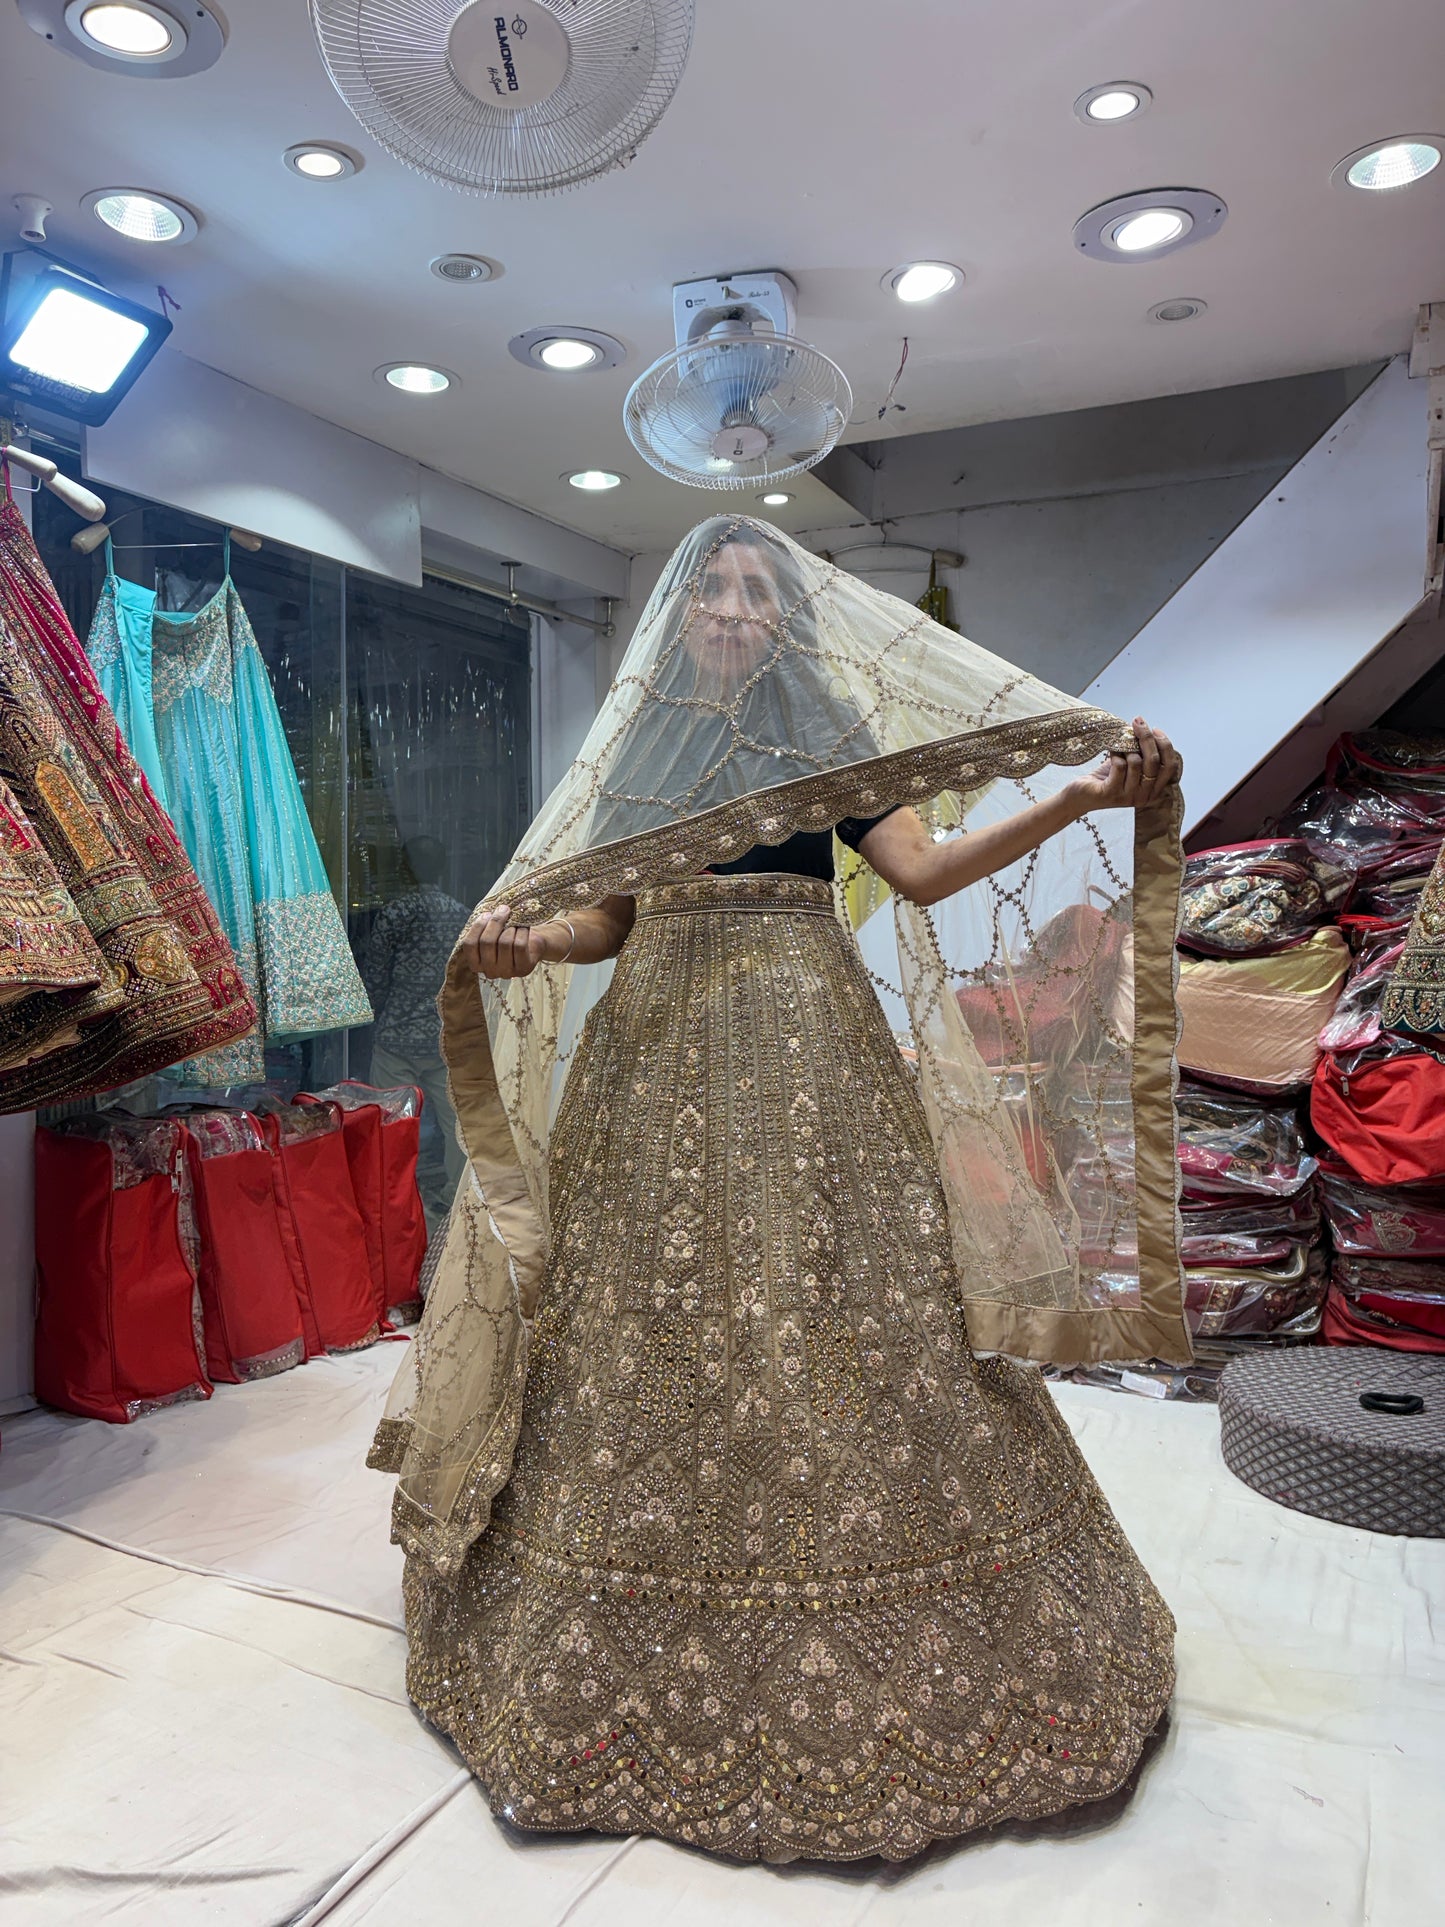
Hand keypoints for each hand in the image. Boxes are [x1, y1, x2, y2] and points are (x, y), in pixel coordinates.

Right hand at [461, 904, 572, 978]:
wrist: (532, 946)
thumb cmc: (508, 937)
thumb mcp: (492, 934)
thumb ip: (484, 928)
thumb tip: (486, 915)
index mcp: (476, 964)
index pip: (469, 945)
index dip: (477, 927)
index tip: (486, 914)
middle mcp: (489, 971)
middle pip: (487, 942)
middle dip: (495, 922)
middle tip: (503, 909)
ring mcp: (506, 972)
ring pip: (504, 943)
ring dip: (510, 927)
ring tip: (514, 920)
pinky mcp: (523, 969)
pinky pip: (519, 946)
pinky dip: (522, 932)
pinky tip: (524, 926)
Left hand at [1065, 718, 1179, 814]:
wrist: (1082, 795)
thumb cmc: (1107, 778)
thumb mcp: (1131, 765)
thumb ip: (1143, 753)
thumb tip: (1147, 730)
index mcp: (1154, 790)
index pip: (1170, 766)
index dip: (1165, 745)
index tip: (1155, 729)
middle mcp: (1144, 796)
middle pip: (1154, 761)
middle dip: (1146, 737)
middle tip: (1137, 722)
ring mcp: (1128, 797)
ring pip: (1136, 762)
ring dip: (1126, 748)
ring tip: (1118, 745)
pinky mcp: (1111, 793)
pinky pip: (1120, 766)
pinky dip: (1115, 754)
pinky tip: (1110, 754)